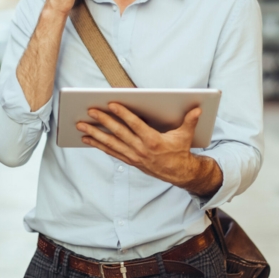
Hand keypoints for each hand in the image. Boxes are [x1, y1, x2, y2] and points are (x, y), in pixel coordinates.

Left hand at [76, 103, 222, 195]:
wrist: (179, 174)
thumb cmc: (180, 150)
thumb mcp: (186, 135)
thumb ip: (190, 120)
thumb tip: (197, 108)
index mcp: (153, 140)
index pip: (134, 124)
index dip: (122, 113)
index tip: (110, 104)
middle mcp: (140, 149)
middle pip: (118, 133)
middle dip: (103, 121)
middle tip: (90, 111)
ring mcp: (133, 156)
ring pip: (111, 144)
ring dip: (95, 134)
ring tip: (81, 126)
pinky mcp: (130, 160)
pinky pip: (111, 152)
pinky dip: (98, 145)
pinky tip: (88, 139)